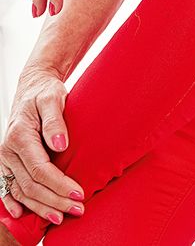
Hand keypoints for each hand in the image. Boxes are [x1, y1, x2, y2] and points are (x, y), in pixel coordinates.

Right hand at [0, 69, 84, 224]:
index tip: (79, 193)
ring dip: (40, 207)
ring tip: (60, 217)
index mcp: (20, 135)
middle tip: (77, 210)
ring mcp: (6, 158)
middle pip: (31, 185)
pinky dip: (14, 202)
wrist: (33, 86)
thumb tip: (61, 144)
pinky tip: (22, 214)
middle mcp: (9, 150)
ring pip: (21, 190)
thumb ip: (55, 120)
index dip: (59, 184)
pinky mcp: (8, 161)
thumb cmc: (45, 91)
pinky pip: (9, 186)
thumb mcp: (53, 98)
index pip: (40, 169)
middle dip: (54, 200)